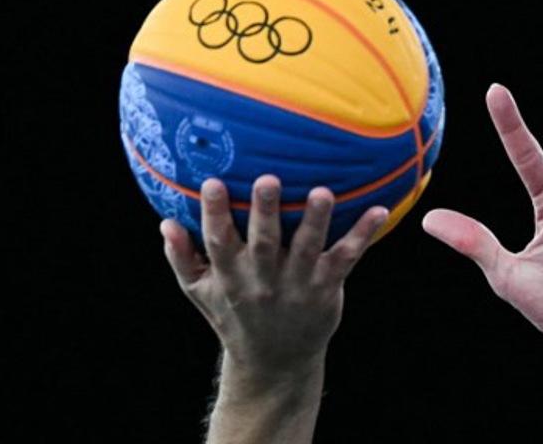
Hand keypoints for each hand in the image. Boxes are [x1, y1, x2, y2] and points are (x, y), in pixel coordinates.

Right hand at [160, 174, 389, 375]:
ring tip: (322, 192)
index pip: (219, 242)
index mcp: (231, 276)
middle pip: (264, 242)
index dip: (215, 213)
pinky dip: (362, 235)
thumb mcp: (200, 293)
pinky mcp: (326, 288)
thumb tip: (164, 222)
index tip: (213, 183)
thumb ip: (181, 258)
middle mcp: (264, 279)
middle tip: (268, 178)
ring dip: (316, 220)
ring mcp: (298, 284)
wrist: (274, 364)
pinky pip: (346, 258)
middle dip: (265, 211)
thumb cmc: (235, 316)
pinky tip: (378, 210)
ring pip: (307, 249)